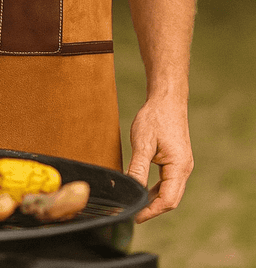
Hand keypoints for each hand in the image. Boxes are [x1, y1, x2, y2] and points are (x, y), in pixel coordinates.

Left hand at [126, 96, 193, 222]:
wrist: (167, 99)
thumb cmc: (156, 117)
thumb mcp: (143, 142)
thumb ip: (138, 168)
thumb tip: (131, 189)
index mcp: (179, 167)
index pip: (167, 200)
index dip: (150, 211)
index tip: (134, 216)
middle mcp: (184, 169)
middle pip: (170, 199)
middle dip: (152, 209)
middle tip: (132, 213)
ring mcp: (182, 165)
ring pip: (169, 192)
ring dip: (154, 200)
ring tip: (135, 204)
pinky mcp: (177, 161)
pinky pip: (168, 182)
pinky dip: (156, 190)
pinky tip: (143, 190)